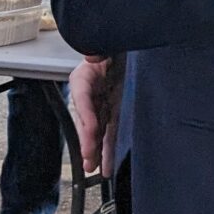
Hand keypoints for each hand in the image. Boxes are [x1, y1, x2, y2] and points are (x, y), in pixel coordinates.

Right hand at [69, 54, 124, 176]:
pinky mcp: (117, 111)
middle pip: (88, 118)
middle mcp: (92, 93)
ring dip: (97, 150)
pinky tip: (108, 165)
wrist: (131, 45)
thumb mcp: (104, 43)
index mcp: (85, 76)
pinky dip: (110, 148)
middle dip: (88, 140)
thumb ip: (97, 49)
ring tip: (96, 169)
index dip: (86, 114)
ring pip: (99, 131)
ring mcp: (104, 104)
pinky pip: (113, 131)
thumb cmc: (113, 44)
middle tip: (88, 159)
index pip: (82, 96)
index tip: (91, 129)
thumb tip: (92, 55)